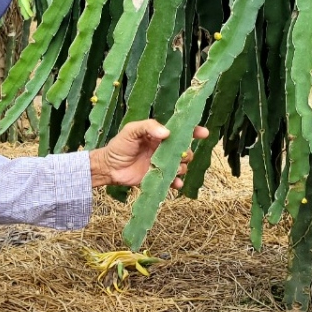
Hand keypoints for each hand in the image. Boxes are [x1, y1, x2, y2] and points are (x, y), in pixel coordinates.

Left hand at [89, 120, 210, 188]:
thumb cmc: (120, 145)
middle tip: (181, 155)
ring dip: (182, 168)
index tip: (203, 133)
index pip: (180, 131)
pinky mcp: (158, 178)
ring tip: (175, 169)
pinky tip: (175, 183)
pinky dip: (177, 183)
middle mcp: (164, 150)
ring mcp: (162, 164)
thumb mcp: (132, 130)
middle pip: (185, 150)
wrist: (109, 167)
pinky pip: (173, 181)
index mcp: (160, 136)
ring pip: (182, 166)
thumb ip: (148, 127)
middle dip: (187, 153)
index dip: (194, 131)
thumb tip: (167, 132)